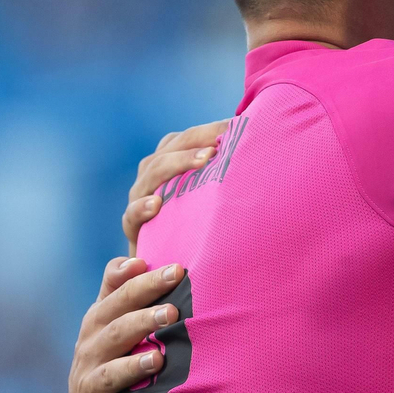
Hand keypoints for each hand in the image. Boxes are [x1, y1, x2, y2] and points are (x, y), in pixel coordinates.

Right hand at [68, 256, 181, 392]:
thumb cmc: (122, 352)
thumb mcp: (124, 317)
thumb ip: (133, 287)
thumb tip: (143, 250)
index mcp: (102, 316)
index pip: (115, 288)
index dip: (134, 275)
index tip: (162, 261)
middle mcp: (90, 346)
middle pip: (114, 324)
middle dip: (142, 313)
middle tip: (174, 308)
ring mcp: (88, 383)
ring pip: (109, 371)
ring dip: (132, 365)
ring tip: (159, 357)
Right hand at [123, 120, 229, 254]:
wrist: (175, 266)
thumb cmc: (201, 226)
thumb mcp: (214, 199)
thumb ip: (227, 174)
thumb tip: (262, 144)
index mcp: (170, 163)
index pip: (186, 139)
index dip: (209, 130)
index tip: (236, 126)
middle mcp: (151, 177)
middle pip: (168, 152)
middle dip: (196, 145)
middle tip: (222, 143)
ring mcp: (139, 200)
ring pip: (150, 174)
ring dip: (176, 165)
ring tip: (203, 160)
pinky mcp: (133, 228)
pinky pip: (131, 216)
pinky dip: (141, 208)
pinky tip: (156, 204)